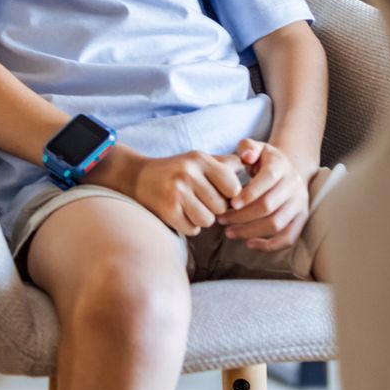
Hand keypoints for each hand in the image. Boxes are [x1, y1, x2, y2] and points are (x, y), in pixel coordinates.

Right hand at [126, 150, 245, 236]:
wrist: (137, 177)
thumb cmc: (176, 170)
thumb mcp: (199, 160)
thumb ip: (225, 163)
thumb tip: (252, 164)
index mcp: (200, 159)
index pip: (233, 186)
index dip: (231, 196)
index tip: (222, 195)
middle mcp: (189, 174)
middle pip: (221, 206)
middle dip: (216, 209)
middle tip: (203, 203)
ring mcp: (176, 192)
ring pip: (208, 220)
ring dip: (203, 220)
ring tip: (192, 209)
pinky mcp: (167, 210)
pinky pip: (192, 229)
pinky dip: (189, 227)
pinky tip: (181, 215)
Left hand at [217, 139, 316, 251]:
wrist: (290, 169)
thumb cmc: (264, 161)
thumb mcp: (256, 148)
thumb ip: (247, 147)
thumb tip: (247, 156)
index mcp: (281, 166)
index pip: (267, 180)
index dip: (249, 193)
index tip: (230, 204)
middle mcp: (294, 185)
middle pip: (268, 206)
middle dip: (242, 216)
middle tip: (221, 219)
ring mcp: (299, 203)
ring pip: (276, 224)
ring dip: (250, 231)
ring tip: (229, 232)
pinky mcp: (301, 219)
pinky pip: (288, 238)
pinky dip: (269, 245)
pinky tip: (249, 244)